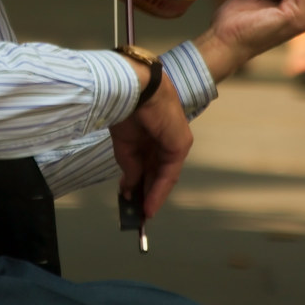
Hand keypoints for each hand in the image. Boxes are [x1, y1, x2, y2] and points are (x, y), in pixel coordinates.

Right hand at [109, 73, 192, 218]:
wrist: (135, 89)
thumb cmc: (126, 108)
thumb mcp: (124, 144)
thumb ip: (129, 165)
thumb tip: (130, 186)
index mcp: (152, 133)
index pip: (149, 162)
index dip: (140, 181)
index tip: (131, 197)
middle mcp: (165, 139)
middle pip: (157, 172)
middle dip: (146, 192)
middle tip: (136, 212)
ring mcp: (175, 143)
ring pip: (163, 176)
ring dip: (152, 197)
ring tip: (142, 215)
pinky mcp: (179, 146)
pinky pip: (168, 175)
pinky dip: (158, 191)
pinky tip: (148, 206)